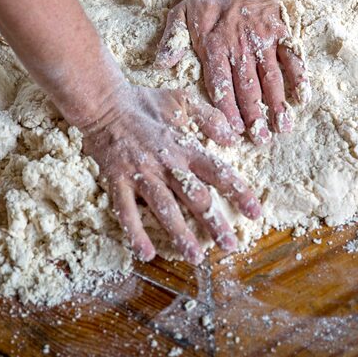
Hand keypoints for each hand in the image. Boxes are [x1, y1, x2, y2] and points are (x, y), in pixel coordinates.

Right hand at [80, 84, 261, 263]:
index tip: (255, 213)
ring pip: (165, 208)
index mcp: (184, 146)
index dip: (238, 193)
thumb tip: (234, 137)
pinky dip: (136, 232)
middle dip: (214, 223)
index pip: (218, 172)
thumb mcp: (181, 100)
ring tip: (195, 256)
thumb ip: (209, 117)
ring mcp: (141, 173)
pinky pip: (126, 210)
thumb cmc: (143, 103)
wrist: (102, 102)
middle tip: (230, 246)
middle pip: (195, 197)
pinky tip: (146, 253)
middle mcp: (166, 163)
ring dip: (181, 234)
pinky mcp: (117, 180)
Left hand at [155, 0, 309, 143]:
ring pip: (272, 78)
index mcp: (214, 49)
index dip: (228, 110)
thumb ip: (171, 42)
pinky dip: (300, 77)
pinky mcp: (281, 34)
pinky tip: (303, 98)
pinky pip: (293, 58)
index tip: (234, 132)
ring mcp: (263, 42)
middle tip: (261, 141)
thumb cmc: (206, 1)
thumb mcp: (180, 16)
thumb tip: (160, 65)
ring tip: (283, 128)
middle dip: (255, 116)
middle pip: (248, 88)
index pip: (221, 86)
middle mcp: (240, 49)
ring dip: (278, 104)